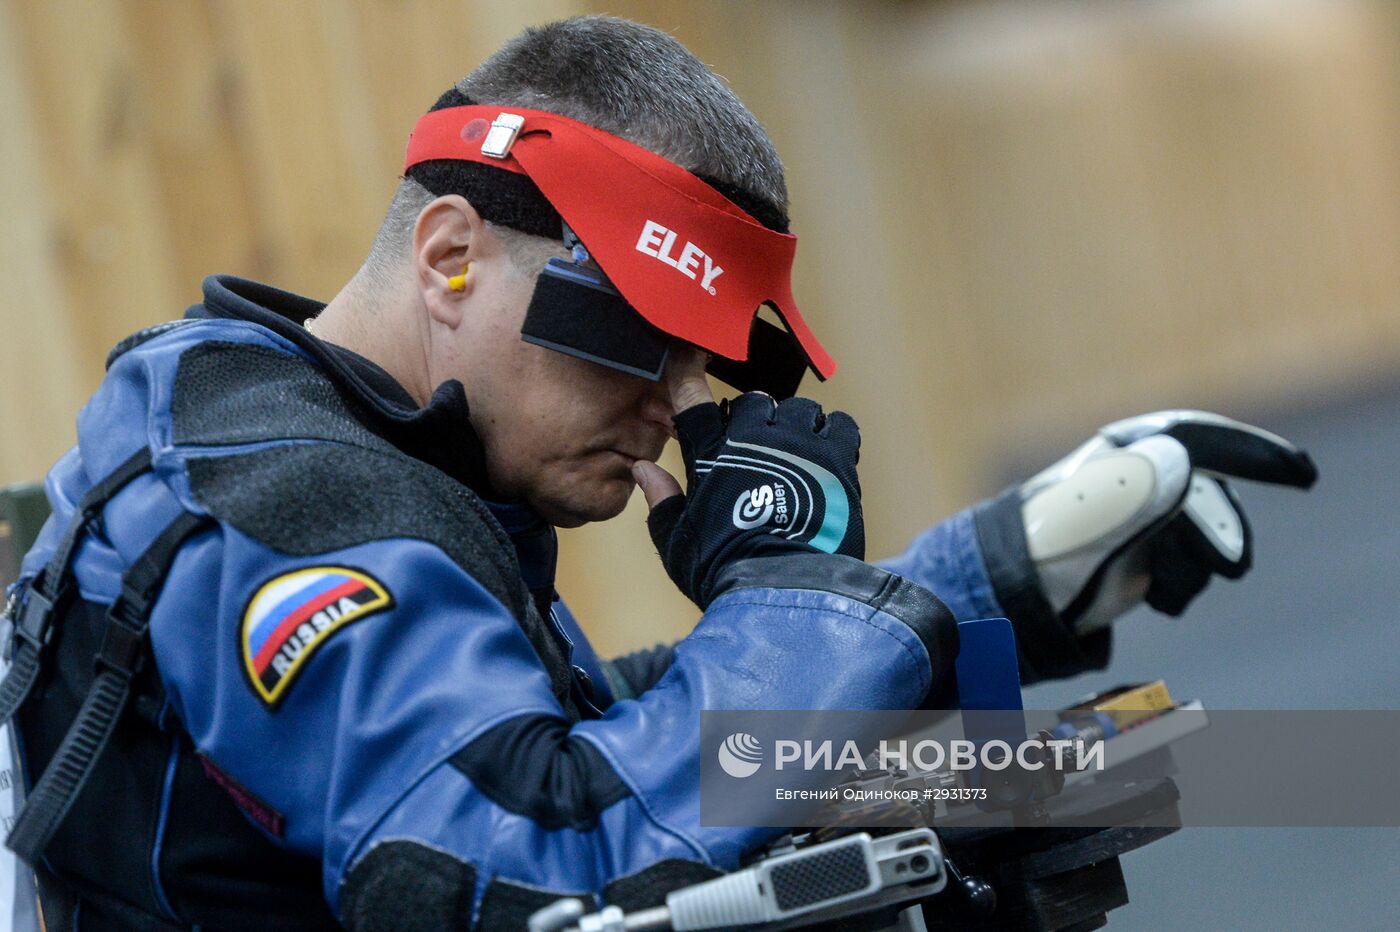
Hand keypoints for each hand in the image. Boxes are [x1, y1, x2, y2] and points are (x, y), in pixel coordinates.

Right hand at [632, 356, 863, 607]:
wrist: (784, 592)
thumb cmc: (725, 571)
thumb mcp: (678, 542)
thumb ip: (662, 501)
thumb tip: (643, 470)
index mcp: (712, 455)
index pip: (693, 397)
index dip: (687, 370)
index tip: (686, 353)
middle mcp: (755, 439)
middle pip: (755, 402)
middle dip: (756, 420)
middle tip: (760, 451)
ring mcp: (799, 444)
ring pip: (799, 410)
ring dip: (796, 428)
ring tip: (798, 457)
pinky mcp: (838, 459)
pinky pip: (839, 425)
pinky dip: (833, 435)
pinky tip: (828, 458)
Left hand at [1019, 410, 1316, 633]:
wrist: (1019, 596)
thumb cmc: (1050, 546)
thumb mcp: (1092, 512)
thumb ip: (1139, 484)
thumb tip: (1182, 455)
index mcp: (1128, 452)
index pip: (1201, 440)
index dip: (1254, 452)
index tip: (1301, 474)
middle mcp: (1141, 477)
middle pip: (1210, 497)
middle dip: (1219, 533)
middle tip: (1232, 566)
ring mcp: (1145, 516)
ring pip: (1204, 536)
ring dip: (1195, 565)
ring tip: (1166, 587)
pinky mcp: (1145, 552)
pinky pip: (1189, 565)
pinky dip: (1183, 583)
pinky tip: (1160, 598)